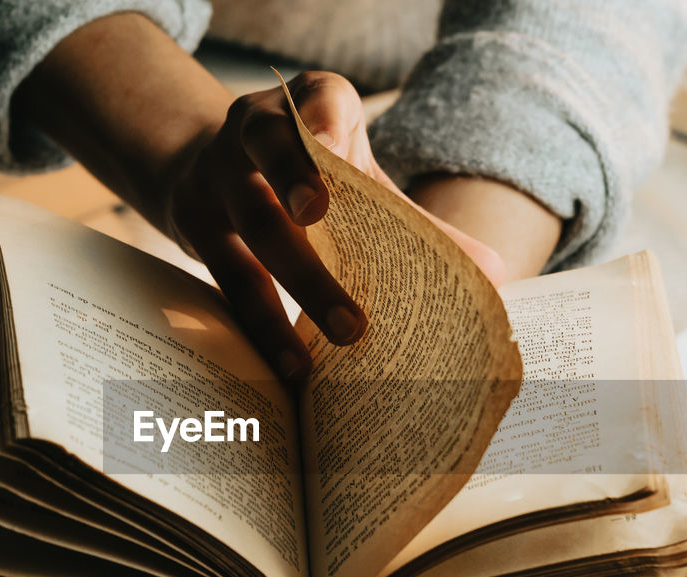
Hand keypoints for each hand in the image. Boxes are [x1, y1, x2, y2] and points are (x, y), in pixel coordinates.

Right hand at [159, 71, 507, 378]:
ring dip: (300, 288)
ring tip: (343, 339)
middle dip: (312, 211)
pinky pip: (227, 281)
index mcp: (304, 105)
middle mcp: (252, 131)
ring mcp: (216, 177)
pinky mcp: (193, 224)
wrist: (204, 162)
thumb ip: (413, 216)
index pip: (318, 101)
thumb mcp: (354, 173)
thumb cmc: (304, 171)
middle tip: (353, 257)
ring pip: (254, 229)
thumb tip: (494, 273)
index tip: (338, 155)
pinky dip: (264, 326)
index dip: (324, 124)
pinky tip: (293, 366)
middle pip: (277, 169)